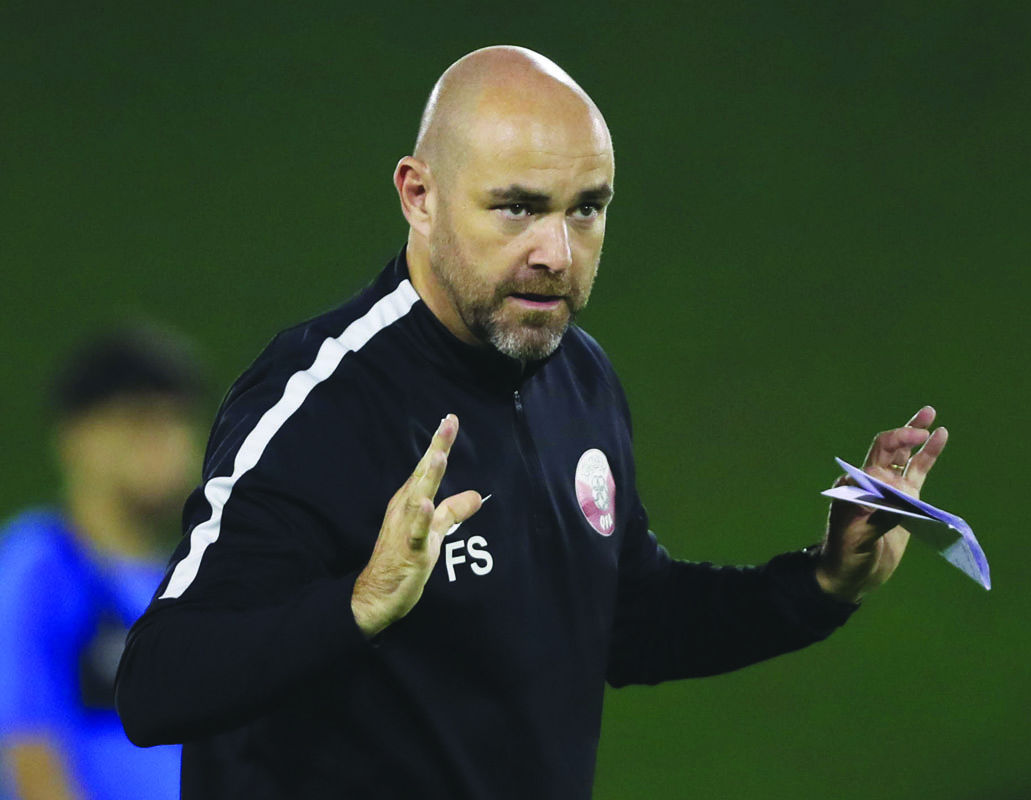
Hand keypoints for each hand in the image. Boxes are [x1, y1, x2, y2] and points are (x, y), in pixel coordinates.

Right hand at [351, 414, 481, 637]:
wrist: (376, 595)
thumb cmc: (403, 559)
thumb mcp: (434, 532)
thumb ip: (452, 512)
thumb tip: (477, 496)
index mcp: (410, 501)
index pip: (427, 468)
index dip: (439, 444)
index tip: (450, 419)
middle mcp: (405, 509)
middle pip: (423, 474)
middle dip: (436, 448)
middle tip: (448, 423)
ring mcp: (405, 528)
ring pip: (418, 498)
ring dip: (428, 477)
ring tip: (438, 455)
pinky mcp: (409, 550)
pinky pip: (416, 533)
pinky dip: (421, 519)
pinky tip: (427, 505)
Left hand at [815, 406, 947, 602]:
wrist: (850, 574)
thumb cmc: (845, 554)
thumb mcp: (856, 536)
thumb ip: (878, 516)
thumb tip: (902, 494)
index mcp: (855, 485)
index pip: (877, 456)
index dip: (897, 445)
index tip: (916, 446)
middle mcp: (870, 482)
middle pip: (889, 447)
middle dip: (906, 430)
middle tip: (928, 415)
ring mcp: (888, 490)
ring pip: (903, 457)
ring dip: (916, 436)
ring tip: (932, 415)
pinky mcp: (902, 501)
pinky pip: (916, 474)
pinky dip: (927, 457)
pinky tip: (938, 440)